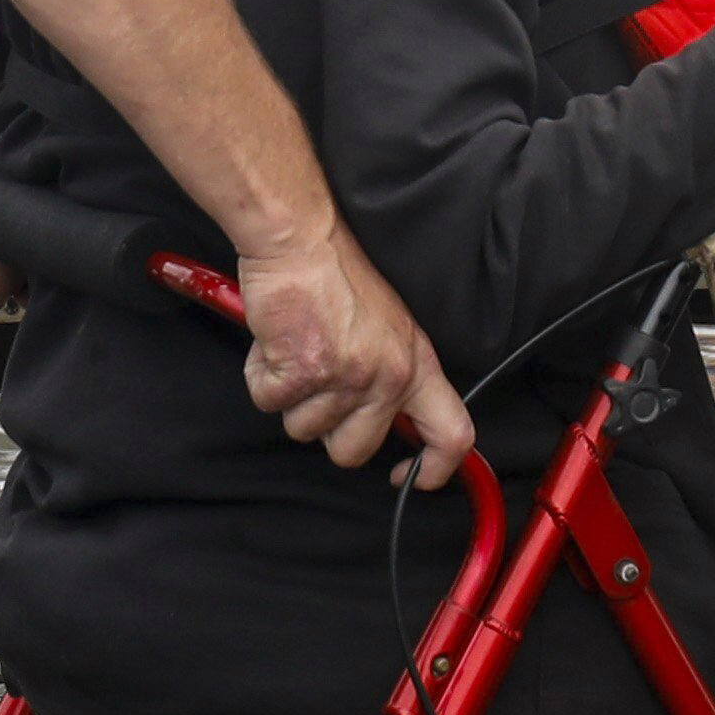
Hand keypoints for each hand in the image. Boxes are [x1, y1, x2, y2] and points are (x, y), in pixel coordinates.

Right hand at [229, 218, 472, 489]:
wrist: (302, 239)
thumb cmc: (339, 275)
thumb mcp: (391, 328)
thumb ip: (394, 375)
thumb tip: (386, 420)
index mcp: (416, 365)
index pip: (451, 435)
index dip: (435, 469)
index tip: (407, 475)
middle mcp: (387, 377)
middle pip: (354, 451)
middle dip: (327, 429)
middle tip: (318, 386)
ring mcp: (345, 378)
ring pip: (304, 429)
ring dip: (290, 397)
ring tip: (297, 348)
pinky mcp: (302, 372)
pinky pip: (269, 402)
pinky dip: (263, 377)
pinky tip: (276, 343)